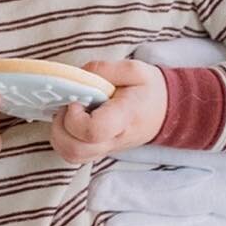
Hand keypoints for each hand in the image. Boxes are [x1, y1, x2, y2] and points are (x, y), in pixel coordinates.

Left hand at [50, 58, 166, 164]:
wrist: (167, 111)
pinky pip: (73, 155)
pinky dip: (63, 140)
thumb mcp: (134, 69)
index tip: (76, 101)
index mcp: (124, 117)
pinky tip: (71, 122)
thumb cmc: (149, 90)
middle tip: (68, 107)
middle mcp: (114, 139)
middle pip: (76, 150)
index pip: (93, 131)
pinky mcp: (99, 151)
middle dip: (60, 128)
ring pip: (71, 156)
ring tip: (68, 115)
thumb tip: (76, 77)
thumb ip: (103, 70)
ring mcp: (106, 149)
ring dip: (59, 135)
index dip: (75, 118)